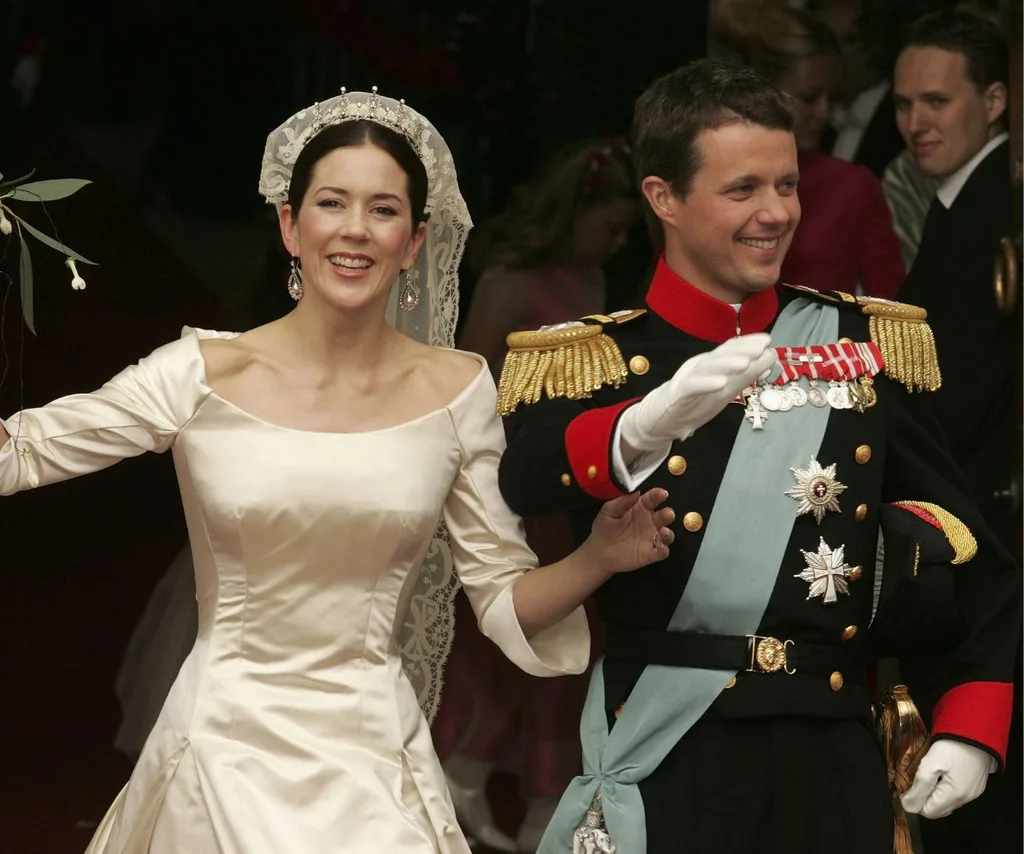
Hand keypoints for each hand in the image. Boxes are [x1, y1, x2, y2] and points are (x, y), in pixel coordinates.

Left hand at [583, 488, 675, 576]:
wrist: (597, 551)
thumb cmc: (604, 527)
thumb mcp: (609, 510)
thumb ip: (622, 501)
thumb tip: (635, 492)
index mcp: (640, 508)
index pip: (652, 499)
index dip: (658, 495)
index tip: (661, 494)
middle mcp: (649, 522)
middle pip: (664, 516)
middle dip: (668, 514)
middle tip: (668, 513)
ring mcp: (650, 538)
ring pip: (667, 534)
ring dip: (668, 533)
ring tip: (663, 531)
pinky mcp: (649, 554)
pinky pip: (662, 552)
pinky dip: (663, 550)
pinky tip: (660, 548)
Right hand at [619, 333, 776, 453]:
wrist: (660, 419)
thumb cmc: (694, 403)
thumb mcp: (725, 390)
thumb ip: (746, 375)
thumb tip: (770, 358)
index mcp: (711, 365)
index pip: (729, 350)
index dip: (747, 344)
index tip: (767, 340)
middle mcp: (700, 367)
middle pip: (720, 356)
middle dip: (741, 350)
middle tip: (761, 348)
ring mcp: (688, 379)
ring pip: (707, 368)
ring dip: (726, 365)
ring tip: (745, 364)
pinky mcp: (678, 395)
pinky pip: (692, 387)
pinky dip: (706, 384)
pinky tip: (721, 383)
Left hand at [901, 740, 995, 818]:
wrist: (977, 731)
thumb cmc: (953, 746)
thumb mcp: (930, 764)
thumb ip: (919, 787)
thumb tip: (908, 806)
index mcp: (954, 796)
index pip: (928, 812)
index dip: (915, 800)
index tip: (907, 784)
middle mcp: (965, 799)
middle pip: (938, 809)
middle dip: (923, 797)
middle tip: (915, 778)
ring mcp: (972, 792)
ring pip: (946, 801)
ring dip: (933, 792)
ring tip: (926, 773)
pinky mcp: (975, 784)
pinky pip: (955, 794)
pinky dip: (944, 787)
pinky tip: (939, 772)